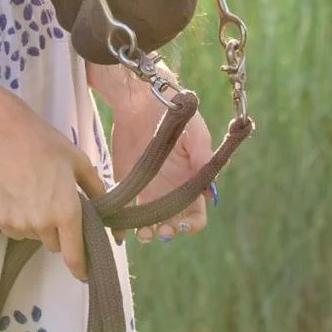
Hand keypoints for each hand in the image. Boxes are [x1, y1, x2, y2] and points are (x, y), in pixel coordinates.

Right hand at [0, 109, 105, 281]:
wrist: (5, 134)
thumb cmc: (47, 145)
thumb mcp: (80, 164)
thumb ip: (98, 193)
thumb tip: (113, 221)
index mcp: (66, 212)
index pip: (74, 255)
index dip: (81, 268)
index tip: (85, 274)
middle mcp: (43, 224)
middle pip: (55, 244)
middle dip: (59, 231)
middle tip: (55, 204)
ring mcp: (19, 224)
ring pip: (36, 237)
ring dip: (39, 225)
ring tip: (34, 195)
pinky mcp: (0, 220)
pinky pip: (17, 231)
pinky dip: (21, 221)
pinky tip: (19, 197)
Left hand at [105, 94, 217, 243]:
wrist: (140, 98)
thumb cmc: (175, 111)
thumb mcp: (193, 131)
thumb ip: (202, 157)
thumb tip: (211, 191)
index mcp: (191, 180)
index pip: (197, 214)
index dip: (192, 224)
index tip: (182, 224)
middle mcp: (171, 190)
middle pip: (173, 223)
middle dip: (169, 232)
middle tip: (161, 231)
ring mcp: (148, 189)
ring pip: (150, 222)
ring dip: (147, 233)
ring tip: (143, 233)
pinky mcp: (126, 184)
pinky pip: (125, 209)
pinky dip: (122, 225)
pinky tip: (120, 230)